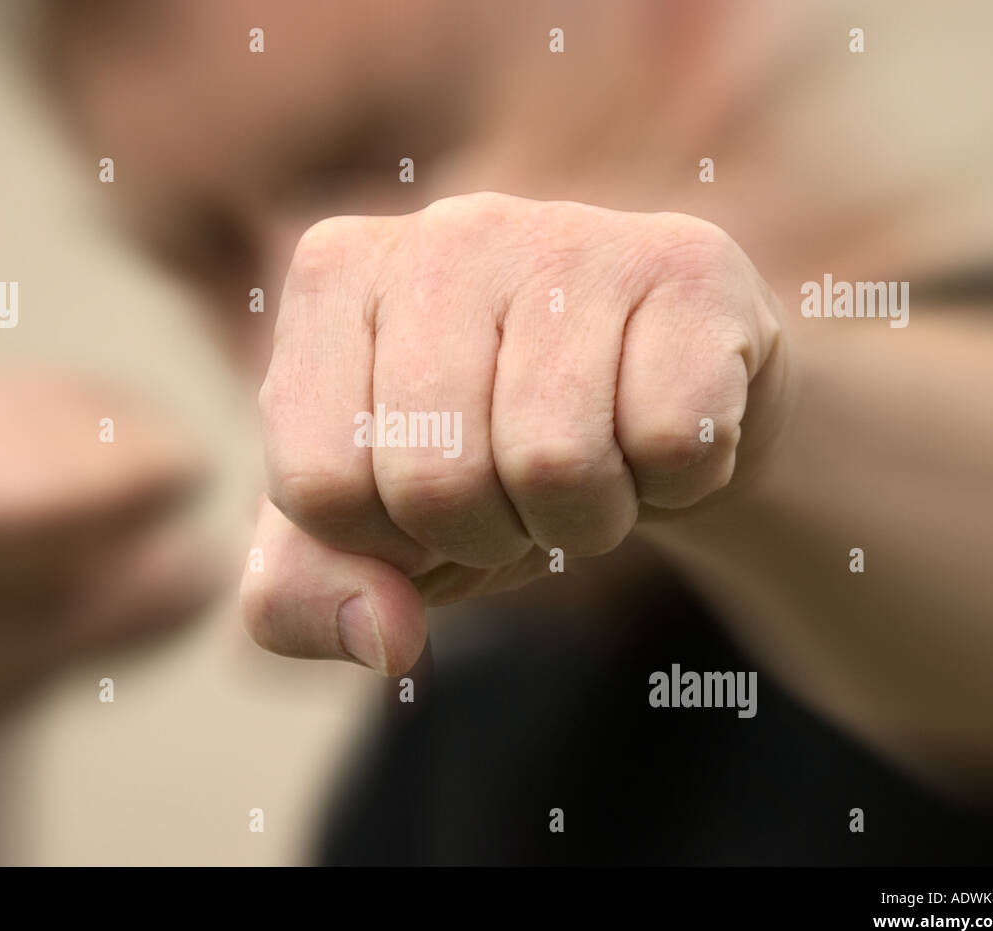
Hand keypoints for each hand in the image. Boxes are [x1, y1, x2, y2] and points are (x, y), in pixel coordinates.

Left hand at [241, 192, 788, 674]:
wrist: (648, 400)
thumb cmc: (486, 456)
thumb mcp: (366, 530)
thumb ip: (304, 594)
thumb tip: (384, 638)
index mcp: (335, 277)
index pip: (319, 483)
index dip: (382, 540)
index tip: (422, 500)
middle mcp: (445, 230)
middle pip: (436, 479)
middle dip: (487, 535)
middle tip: (517, 490)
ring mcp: (571, 232)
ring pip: (557, 462)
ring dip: (583, 519)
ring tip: (589, 462)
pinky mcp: (689, 262)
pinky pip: (671, 442)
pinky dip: (672, 481)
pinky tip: (657, 425)